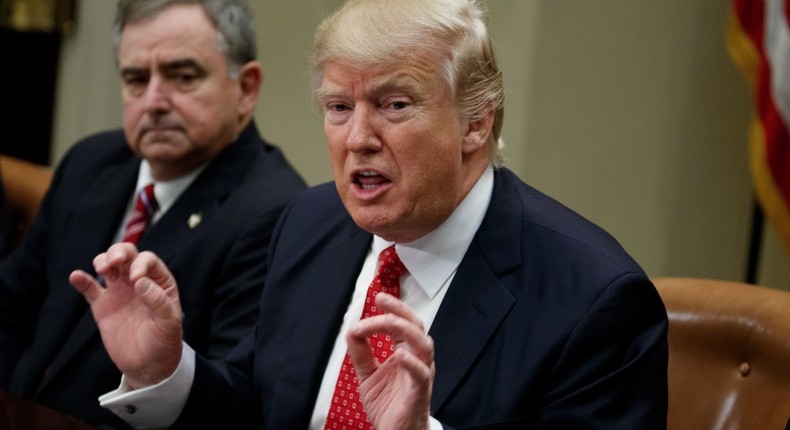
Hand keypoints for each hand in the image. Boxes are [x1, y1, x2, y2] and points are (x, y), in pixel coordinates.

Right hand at [69, 242, 182, 388]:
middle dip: (118, 252)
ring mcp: (119, 292)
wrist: (148, 365)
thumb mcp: (169, 322)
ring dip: (103, 261)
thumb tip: (140, 281)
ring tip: (102, 269)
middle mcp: (138, 282)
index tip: (136, 278)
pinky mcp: (103, 306)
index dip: (141, 264)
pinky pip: (90, 289)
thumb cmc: (164, 342)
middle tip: (113, 262)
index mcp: (159, 282)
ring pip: (108, 266)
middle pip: (126, 256)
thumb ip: (158, 300)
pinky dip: (82, 281)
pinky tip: (76, 276)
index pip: (147, 260)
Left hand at [346, 293, 434, 429]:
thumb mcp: (368, 376)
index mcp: (405, 353)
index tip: (377, 299)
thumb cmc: (389, 406)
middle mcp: (416, 360)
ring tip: (389, 322)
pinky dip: (412, 363)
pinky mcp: (419, 393)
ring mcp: (420, 375)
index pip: (401, 324)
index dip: (392, 309)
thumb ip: (361, 354)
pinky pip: (421, 375)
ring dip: (406, 330)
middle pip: (415, 327)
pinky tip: (400, 355)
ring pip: (424, 346)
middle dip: (400, 311)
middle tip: (382, 301)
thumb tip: (351, 331)